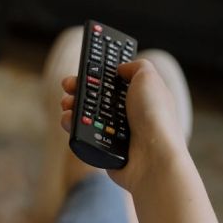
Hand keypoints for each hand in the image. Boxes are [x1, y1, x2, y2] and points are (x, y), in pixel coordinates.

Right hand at [59, 59, 188, 193]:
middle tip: (69, 86)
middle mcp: (129, 115)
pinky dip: (73, 125)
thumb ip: (136, 66)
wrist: (153, 157)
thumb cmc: (155, 117)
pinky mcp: (105, 149)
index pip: (116, 82)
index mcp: (141, 97)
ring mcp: (116, 133)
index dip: (100, 74)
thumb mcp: (149, 78)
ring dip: (73, 106)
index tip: (85, 69)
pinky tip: (68, 120)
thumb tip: (121, 68)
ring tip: (67, 103)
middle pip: (98, 97)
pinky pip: (84, 134)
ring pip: (88, 116)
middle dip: (81, 89)